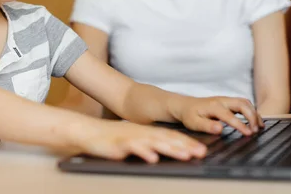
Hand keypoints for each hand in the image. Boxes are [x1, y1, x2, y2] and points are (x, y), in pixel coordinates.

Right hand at [76, 120, 206, 162]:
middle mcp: (141, 132)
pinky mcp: (119, 143)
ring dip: (170, 148)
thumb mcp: (132, 140)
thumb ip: (148, 145)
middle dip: (185, 146)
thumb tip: (163, 152)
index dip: (186, 142)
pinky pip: (133, 147)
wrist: (87, 132)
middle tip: (201, 152)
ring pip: (154, 142)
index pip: (170, 136)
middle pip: (166, 138)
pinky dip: (144, 152)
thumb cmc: (110, 139)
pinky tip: (153, 158)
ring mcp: (131, 137)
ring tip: (185, 155)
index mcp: (146, 132)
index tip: (202, 149)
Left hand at [174, 96, 263, 135]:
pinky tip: (256, 121)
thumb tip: (220, 129)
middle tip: (256, 130)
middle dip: (252, 116)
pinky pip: (243, 103)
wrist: (185, 106)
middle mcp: (221, 100)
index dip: (240, 125)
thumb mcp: (193, 123)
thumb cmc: (189, 116)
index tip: (248, 134)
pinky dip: (252, 111)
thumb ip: (206, 126)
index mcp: (213, 106)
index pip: (230, 115)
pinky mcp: (228, 102)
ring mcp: (226, 100)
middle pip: (242, 104)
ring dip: (254, 113)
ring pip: (245, 102)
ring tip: (260, 127)